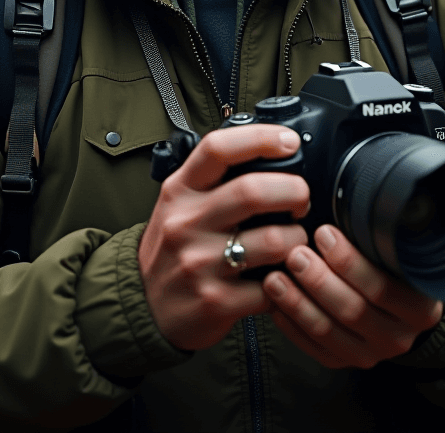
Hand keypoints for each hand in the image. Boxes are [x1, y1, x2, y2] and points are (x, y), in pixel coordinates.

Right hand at [138, 126, 309, 351]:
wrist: (142, 306)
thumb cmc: (172, 248)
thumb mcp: (179, 203)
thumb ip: (215, 180)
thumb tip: (271, 156)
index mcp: (180, 190)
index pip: (218, 149)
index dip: (261, 138)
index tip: (289, 141)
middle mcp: (186, 222)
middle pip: (254, 191)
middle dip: (294, 191)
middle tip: (301, 199)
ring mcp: (199, 264)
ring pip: (274, 240)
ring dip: (298, 238)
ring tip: (294, 240)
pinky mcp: (215, 302)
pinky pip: (272, 286)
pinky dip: (289, 279)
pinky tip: (283, 275)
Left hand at [263, 224, 442, 368]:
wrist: (395, 305)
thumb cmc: (389, 263)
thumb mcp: (394, 250)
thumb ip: (377, 236)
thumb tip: (343, 201)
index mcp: (420, 308)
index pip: (382, 288)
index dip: (349, 262)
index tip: (323, 232)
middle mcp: (399, 336)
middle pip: (353, 310)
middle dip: (318, 280)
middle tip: (294, 253)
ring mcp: (370, 354)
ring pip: (328, 331)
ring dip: (297, 303)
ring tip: (275, 277)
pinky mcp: (343, 361)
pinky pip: (313, 347)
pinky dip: (291, 324)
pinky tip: (274, 303)